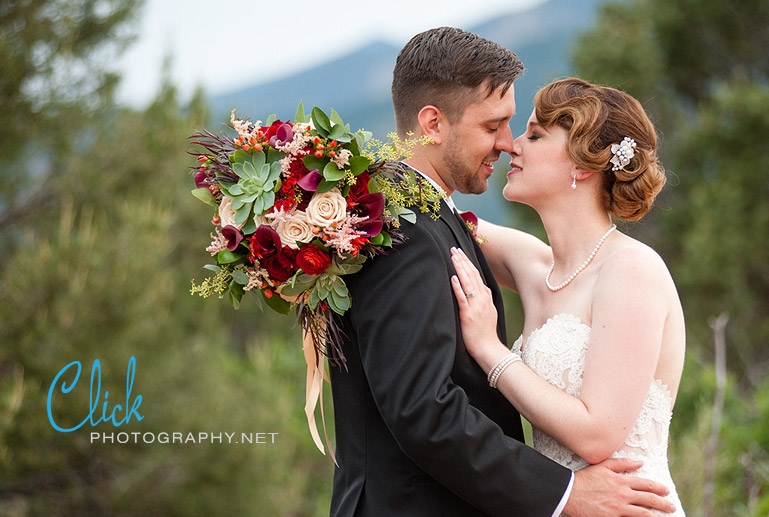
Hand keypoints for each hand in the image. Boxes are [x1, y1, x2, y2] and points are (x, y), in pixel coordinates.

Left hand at [450, 247, 507, 365]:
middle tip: (453, 248)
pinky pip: (463, 299)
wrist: (489, 348)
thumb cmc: (485, 332)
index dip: (468, 262)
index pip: (476, 275)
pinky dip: (458, 287)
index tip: (460, 252)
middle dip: (462, 260)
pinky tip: (453, 278)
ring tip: (453, 256)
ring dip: (460, 268)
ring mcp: (476, 306)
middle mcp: (482, 299)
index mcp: (486, 297)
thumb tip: (479, 289)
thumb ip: (483, 299)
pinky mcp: (468, 315)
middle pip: (472, 275)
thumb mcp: (489, 311)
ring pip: (467, 283)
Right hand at [565, 458, 675, 515]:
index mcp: (622, 480)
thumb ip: (623, 463)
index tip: (666, 491)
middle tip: (671, 506)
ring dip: (655, 515)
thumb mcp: (603, 465)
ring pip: (644, 513)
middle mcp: (623, 494)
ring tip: (664, 516)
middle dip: (663, 503)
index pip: (646, 484)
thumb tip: (640, 462)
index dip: (658, 488)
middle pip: (649, 499)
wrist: (569, 492)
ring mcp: (618, 508)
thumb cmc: (585, 479)